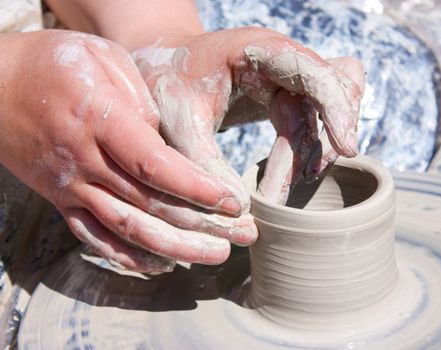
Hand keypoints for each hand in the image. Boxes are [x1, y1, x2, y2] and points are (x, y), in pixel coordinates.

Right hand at [0, 30, 255, 272]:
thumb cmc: (54, 63)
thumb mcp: (104, 58)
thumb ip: (140, 101)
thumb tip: (167, 142)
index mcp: (100, 122)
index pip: (155, 165)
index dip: (196, 188)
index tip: (232, 202)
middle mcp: (86, 163)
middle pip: (151, 204)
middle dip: (203, 224)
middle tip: (245, 234)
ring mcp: (71, 187)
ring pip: (128, 229)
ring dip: (176, 248)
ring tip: (216, 256)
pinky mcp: (61, 200)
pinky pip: (95, 238)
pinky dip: (128, 256)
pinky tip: (162, 266)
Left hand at [132, 27, 364, 203]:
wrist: (161, 70)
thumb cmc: (167, 83)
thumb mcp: (178, 122)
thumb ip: (204, 164)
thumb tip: (241, 212)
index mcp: (259, 51)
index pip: (315, 70)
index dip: (337, 106)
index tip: (347, 149)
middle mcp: (282, 59)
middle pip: (332, 91)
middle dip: (323, 139)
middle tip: (301, 181)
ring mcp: (287, 76)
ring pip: (330, 107)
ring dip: (321, 145)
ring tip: (299, 181)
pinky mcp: (285, 95)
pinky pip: (316, 118)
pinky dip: (312, 145)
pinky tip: (297, 172)